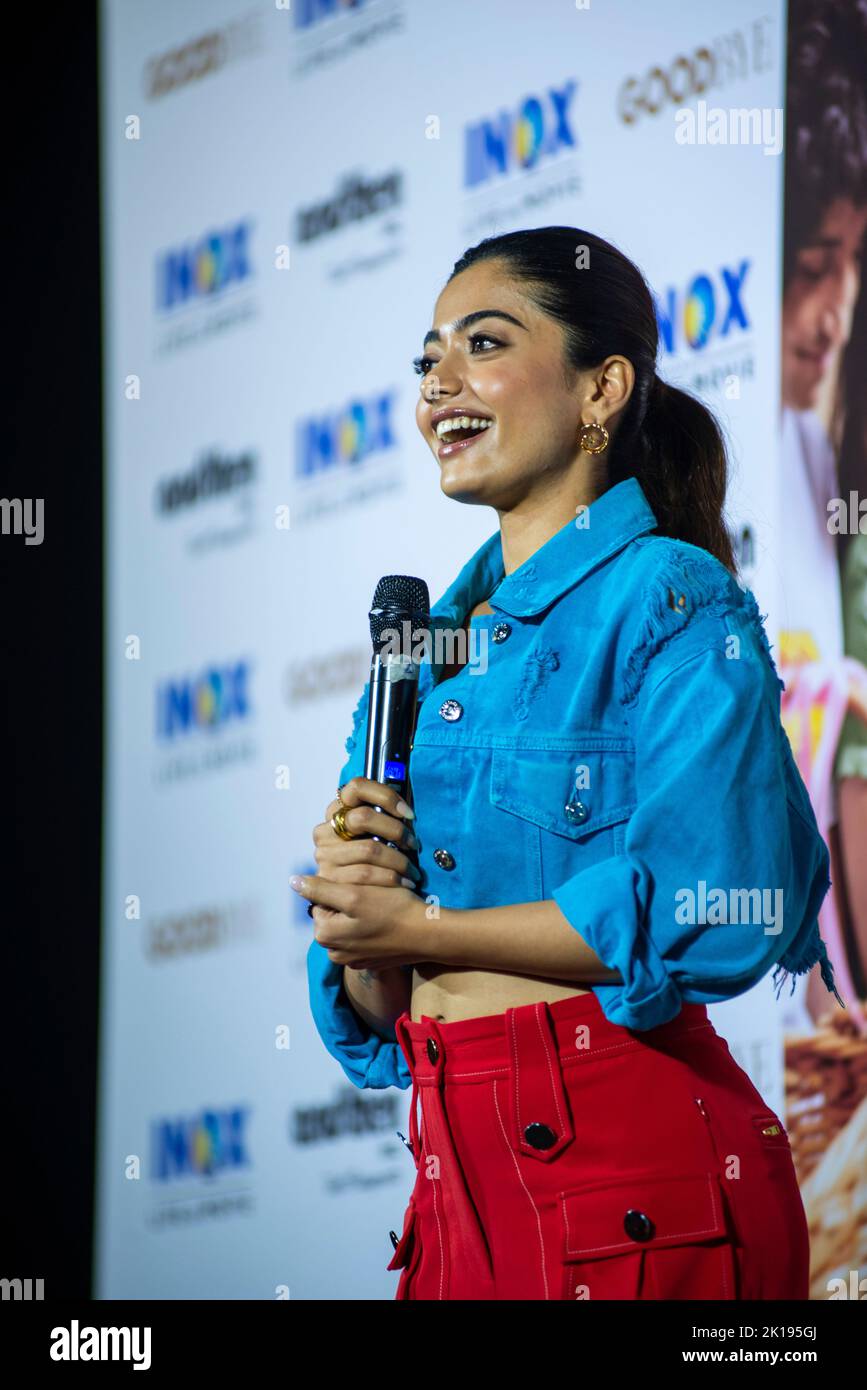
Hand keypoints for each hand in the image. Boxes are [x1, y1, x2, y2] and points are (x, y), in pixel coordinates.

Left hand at [290, 873, 427, 970]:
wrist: (428, 935)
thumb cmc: (392, 911)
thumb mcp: (353, 895)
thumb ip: (320, 889)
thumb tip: (293, 881)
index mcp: (325, 936)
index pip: (320, 900)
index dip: (339, 887)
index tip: (360, 885)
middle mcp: (334, 953)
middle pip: (333, 913)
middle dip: (348, 901)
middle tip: (373, 894)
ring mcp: (353, 960)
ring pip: (348, 924)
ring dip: (360, 913)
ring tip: (381, 906)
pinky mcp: (369, 961)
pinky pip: (362, 937)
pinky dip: (371, 926)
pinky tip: (387, 920)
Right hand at [313, 776, 420, 889]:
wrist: (348, 899)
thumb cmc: (370, 858)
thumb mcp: (372, 834)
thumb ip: (382, 818)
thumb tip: (408, 812)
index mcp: (336, 810)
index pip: (357, 787)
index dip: (386, 796)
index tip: (408, 814)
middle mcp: (325, 830)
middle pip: (363, 817)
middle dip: (396, 830)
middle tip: (413, 844)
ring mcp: (325, 854)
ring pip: (368, 848)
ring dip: (399, 860)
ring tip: (414, 870)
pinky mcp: (328, 878)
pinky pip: (365, 873)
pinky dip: (392, 878)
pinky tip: (406, 882)